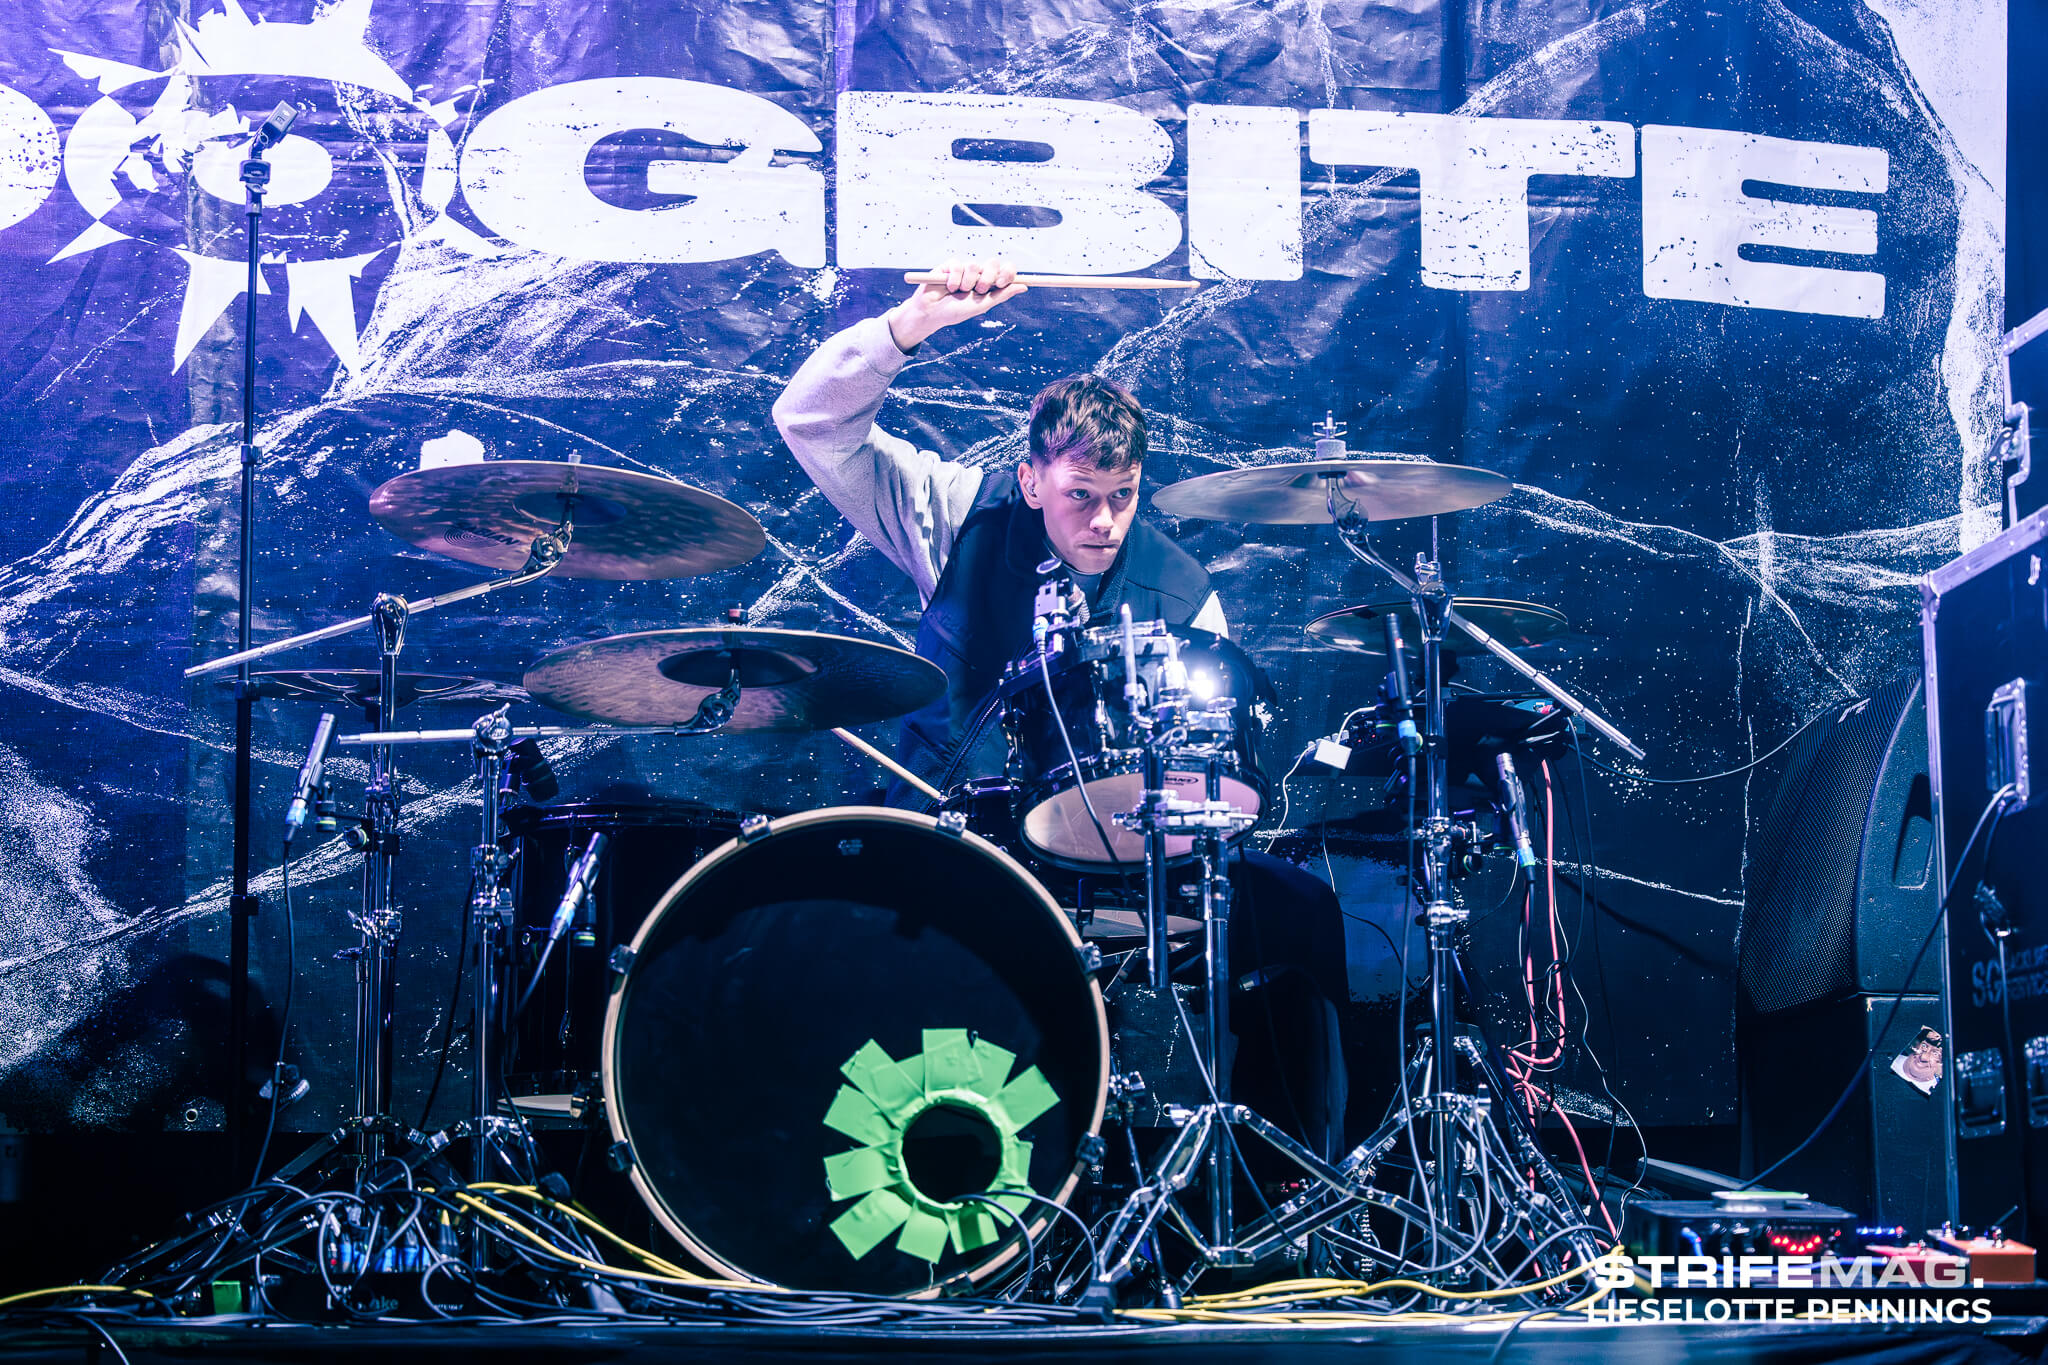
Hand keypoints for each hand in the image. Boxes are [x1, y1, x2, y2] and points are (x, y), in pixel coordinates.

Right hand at [886, 258, 1026, 350]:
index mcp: (989, 283)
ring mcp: (964, 268)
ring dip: (967, 283)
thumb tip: (1024, 286)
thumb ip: (1002, 294)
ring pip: (974, 265)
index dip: (1007, 273)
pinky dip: (954, 279)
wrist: (932, 313)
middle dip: (987, 278)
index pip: (1005, 269)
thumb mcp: (982, 305)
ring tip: (958, 292)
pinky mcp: (950, 265)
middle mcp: (978, 273)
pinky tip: (948, 287)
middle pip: (993, 263)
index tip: (1000, 283)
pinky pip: (958, 265)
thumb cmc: (956, 311)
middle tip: (978, 291)